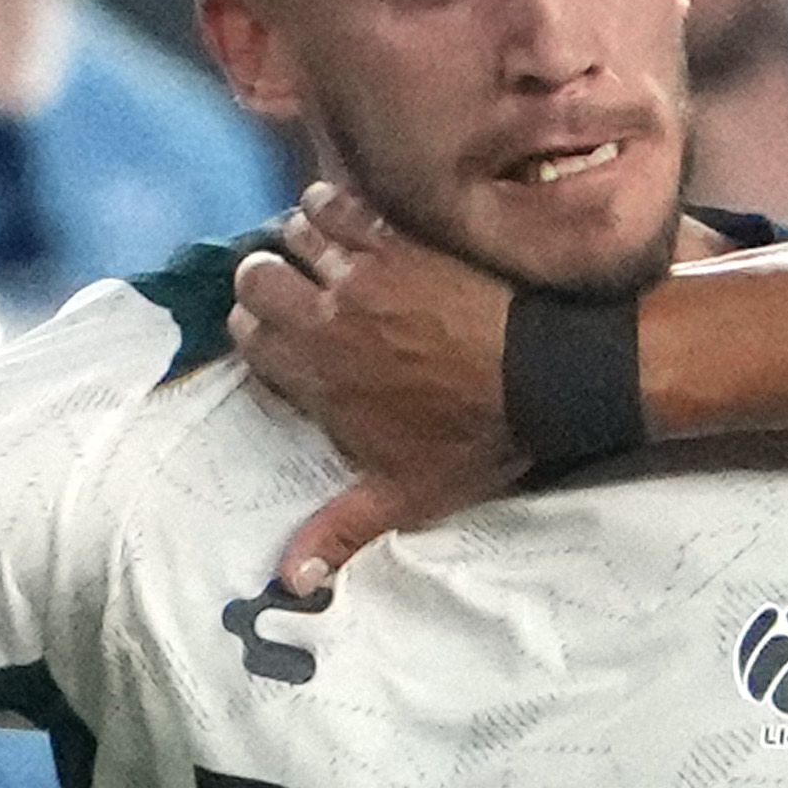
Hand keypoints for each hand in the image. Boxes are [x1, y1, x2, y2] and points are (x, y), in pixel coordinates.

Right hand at [233, 183, 520, 600]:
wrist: (539, 375)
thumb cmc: (471, 440)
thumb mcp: (402, 496)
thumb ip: (338, 531)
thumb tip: (289, 582)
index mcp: (316, 376)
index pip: (248, 337)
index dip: (256, 333)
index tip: (275, 337)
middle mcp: (323, 316)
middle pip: (255, 276)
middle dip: (262, 280)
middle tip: (286, 288)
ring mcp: (359, 271)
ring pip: (293, 233)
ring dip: (296, 240)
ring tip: (314, 252)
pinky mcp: (397, 236)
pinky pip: (341, 204)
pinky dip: (332, 205)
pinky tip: (338, 212)